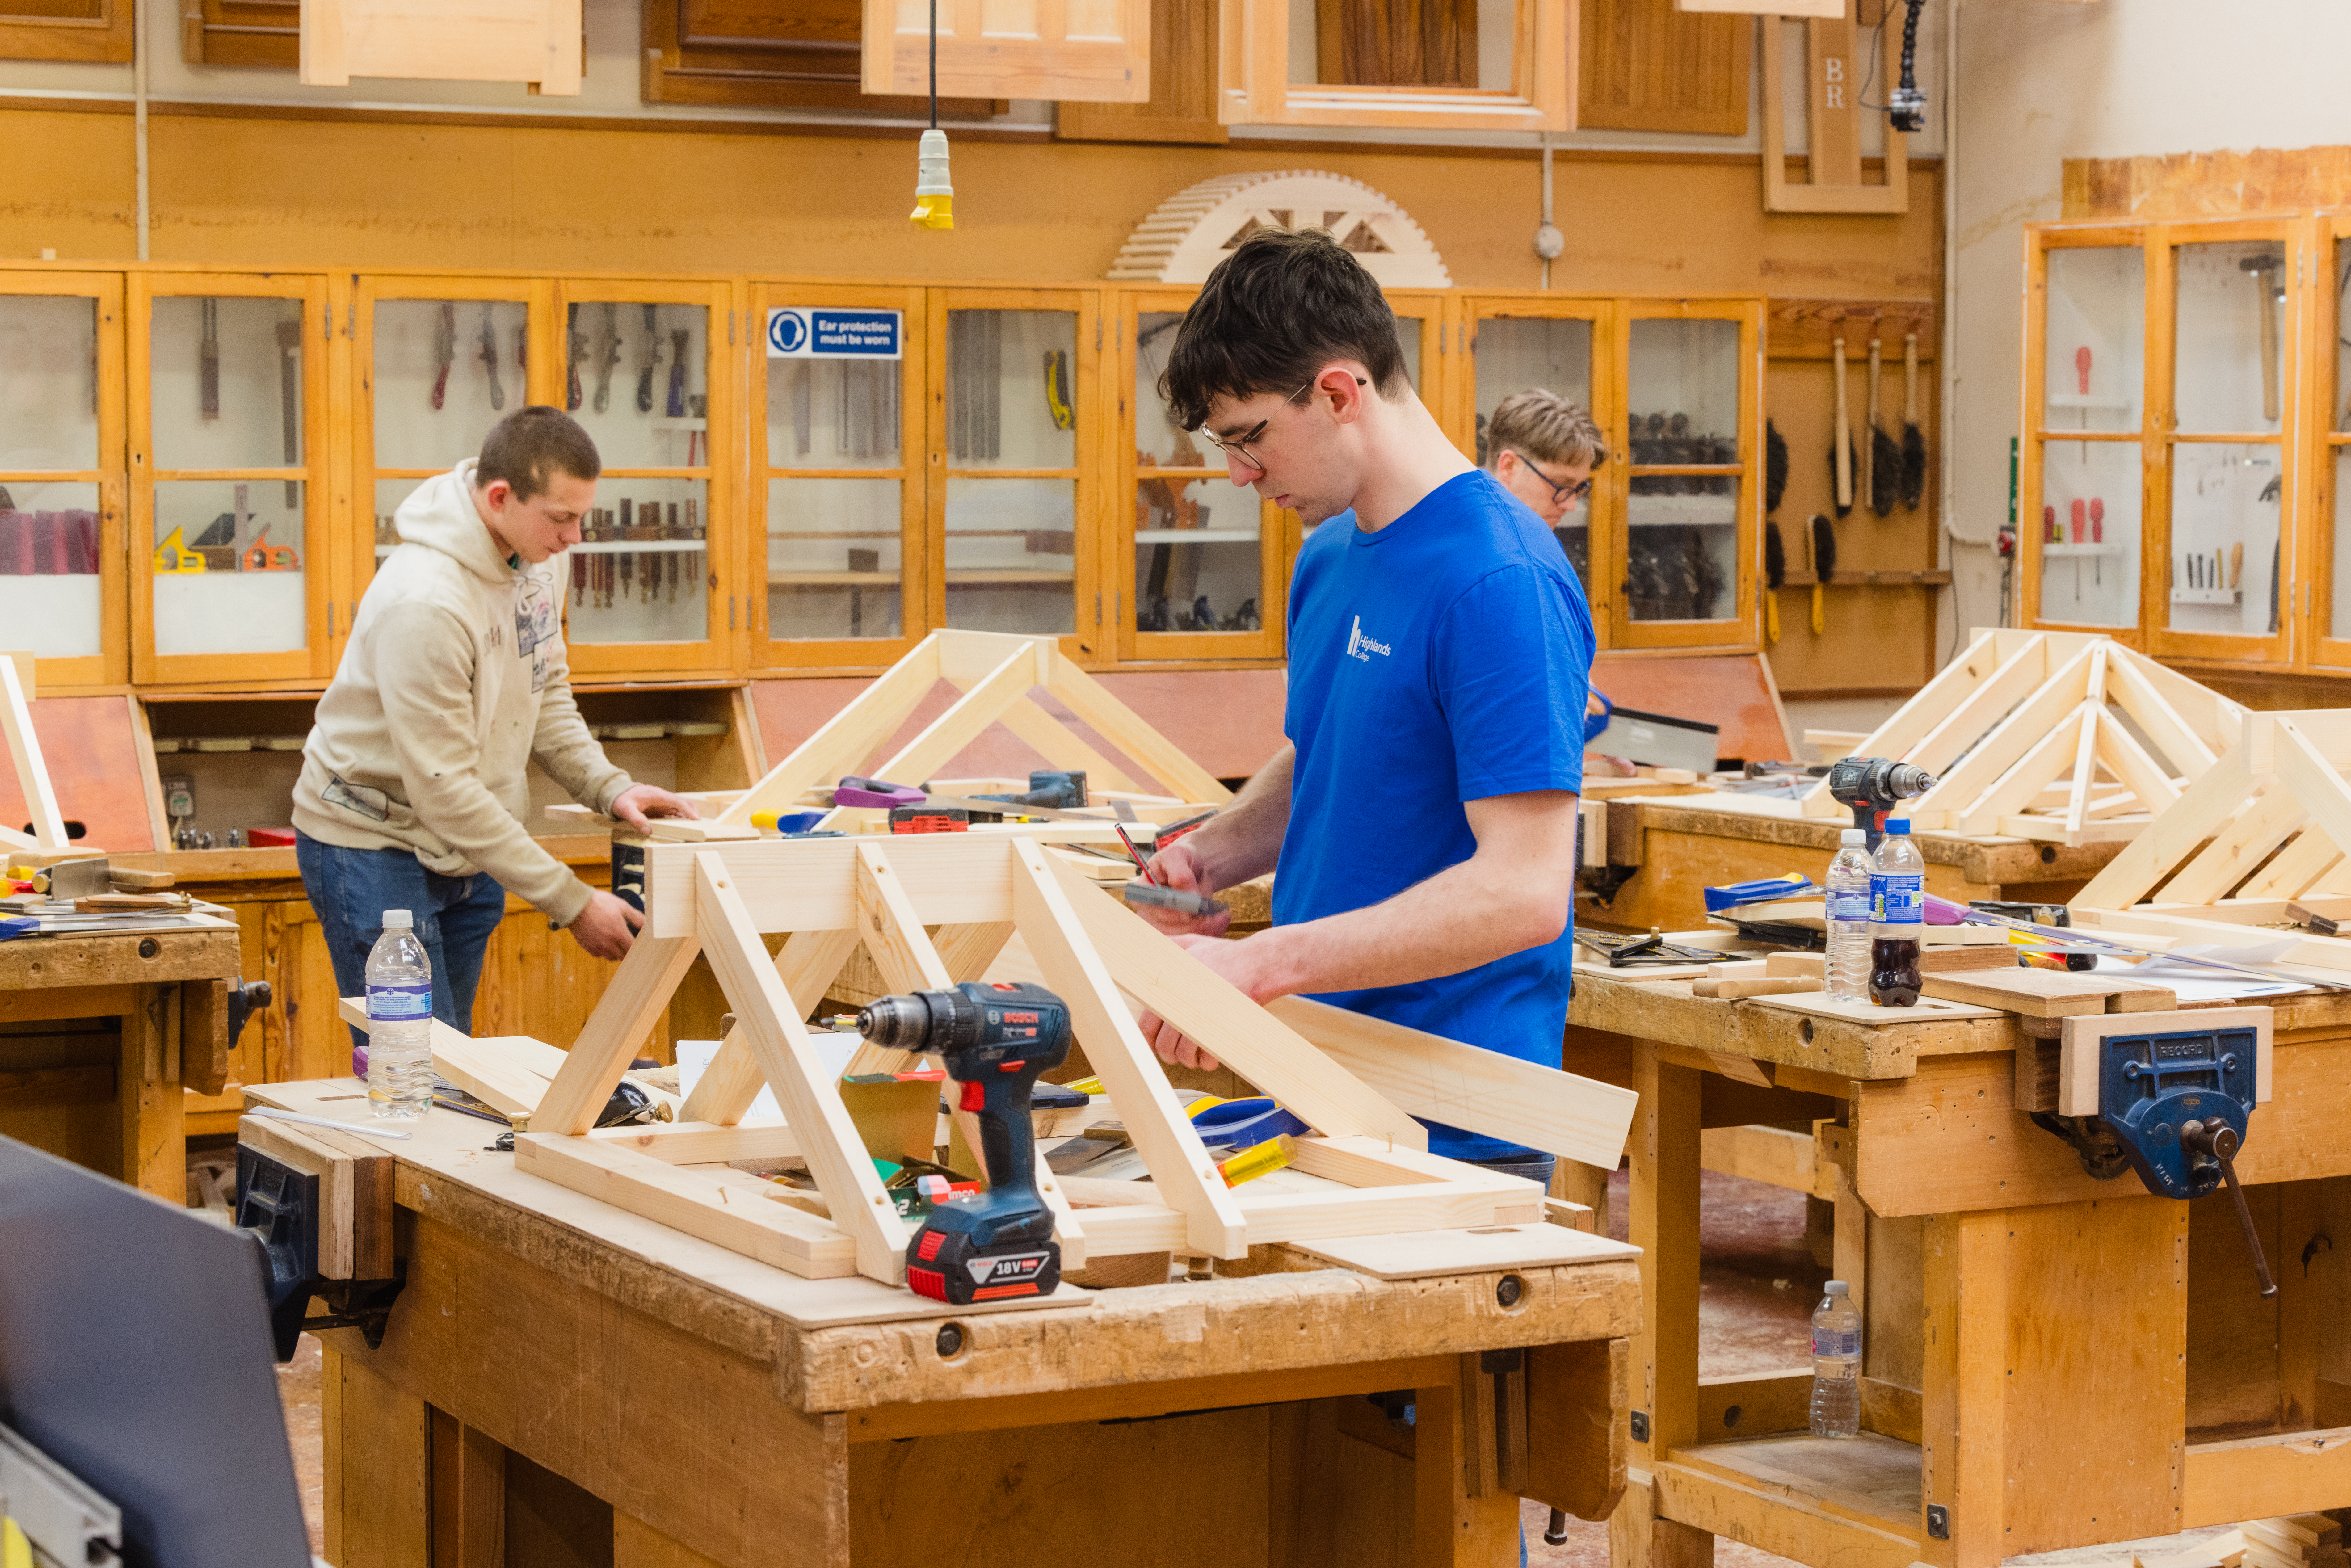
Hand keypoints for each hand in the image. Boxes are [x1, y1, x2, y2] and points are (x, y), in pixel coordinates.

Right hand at [567, 889, 644, 959]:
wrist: (576, 904)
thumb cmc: (599, 903)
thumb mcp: (622, 906)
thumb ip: (636, 917)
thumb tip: (647, 925)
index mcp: (619, 933)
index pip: (632, 949)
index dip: (637, 948)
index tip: (638, 945)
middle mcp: (608, 943)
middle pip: (623, 956)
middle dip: (627, 951)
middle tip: (628, 943)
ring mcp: (597, 946)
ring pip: (611, 957)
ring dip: (616, 952)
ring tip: (615, 942)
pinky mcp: (587, 946)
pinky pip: (599, 954)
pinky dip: (603, 951)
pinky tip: (603, 941)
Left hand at [610, 784, 696, 832]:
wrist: (617, 793)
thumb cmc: (622, 800)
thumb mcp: (625, 810)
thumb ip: (636, 820)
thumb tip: (648, 831)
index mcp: (657, 795)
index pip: (677, 801)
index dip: (688, 810)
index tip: (696, 819)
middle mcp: (663, 797)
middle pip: (684, 802)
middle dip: (693, 812)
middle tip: (699, 825)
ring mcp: (663, 801)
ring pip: (681, 806)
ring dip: (688, 815)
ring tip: (694, 828)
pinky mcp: (661, 806)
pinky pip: (674, 811)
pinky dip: (681, 817)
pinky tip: (682, 826)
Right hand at [1133, 837, 1232, 937]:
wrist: (1193, 867)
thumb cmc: (1180, 859)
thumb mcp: (1178, 856)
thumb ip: (1180, 875)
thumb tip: (1190, 898)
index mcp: (1142, 893)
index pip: (1153, 909)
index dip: (1173, 912)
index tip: (1195, 909)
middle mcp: (1149, 913)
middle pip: (1167, 928)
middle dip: (1193, 923)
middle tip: (1214, 915)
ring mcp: (1163, 924)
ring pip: (1181, 937)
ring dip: (1204, 929)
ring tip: (1221, 916)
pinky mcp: (1179, 931)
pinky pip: (1193, 938)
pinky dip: (1210, 932)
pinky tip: (1221, 920)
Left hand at [1136, 932, 1283, 1071]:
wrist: (1258, 963)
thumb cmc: (1226, 955)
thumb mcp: (1193, 944)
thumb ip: (1171, 947)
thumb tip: (1151, 947)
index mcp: (1170, 990)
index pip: (1147, 1025)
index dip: (1149, 1040)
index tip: (1154, 1045)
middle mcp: (1182, 1006)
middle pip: (1164, 1045)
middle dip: (1168, 1054)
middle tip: (1176, 1054)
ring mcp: (1201, 1019)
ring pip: (1184, 1054)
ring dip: (1188, 1060)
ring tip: (1195, 1057)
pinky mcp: (1220, 1029)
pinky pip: (1207, 1056)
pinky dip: (1207, 1062)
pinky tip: (1210, 1059)